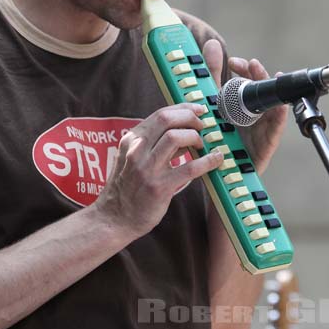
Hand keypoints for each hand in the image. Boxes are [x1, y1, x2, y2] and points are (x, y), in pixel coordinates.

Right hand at [95, 104, 224, 238]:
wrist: (113, 218)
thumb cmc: (126, 188)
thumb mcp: (131, 158)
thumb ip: (152, 144)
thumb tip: (182, 132)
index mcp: (131, 140)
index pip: (160, 114)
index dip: (183, 109)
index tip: (197, 109)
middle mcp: (137, 150)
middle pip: (167, 119)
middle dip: (190, 117)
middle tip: (202, 125)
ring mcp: (147, 168)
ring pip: (175, 138)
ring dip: (195, 136)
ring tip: (202, 144)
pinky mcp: (159, 187)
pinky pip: (189, 168)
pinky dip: (207, 161)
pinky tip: (215, 159)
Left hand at [203, 40, 287, 174]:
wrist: (219, 177)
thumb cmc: (220, 141)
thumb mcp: (211, 103)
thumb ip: (211, 76)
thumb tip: (211, 44)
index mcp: (243, 105)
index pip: (249, 81)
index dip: (245, 69)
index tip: (234, 62)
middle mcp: (255, 115)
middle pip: (263, 91)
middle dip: (258, 75)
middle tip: (250, 64)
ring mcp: (262, 129)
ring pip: (272, 106)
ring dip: (270, 91)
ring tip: (266, 76)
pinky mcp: (266, 146)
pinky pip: (276, 130)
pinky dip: (279, 117)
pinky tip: (279, 107)